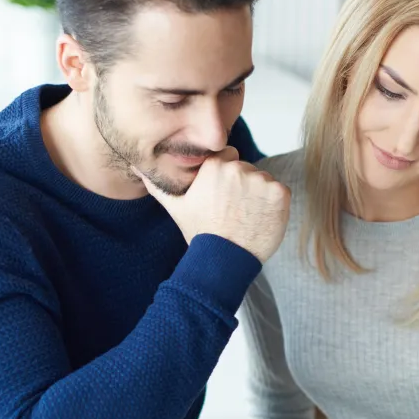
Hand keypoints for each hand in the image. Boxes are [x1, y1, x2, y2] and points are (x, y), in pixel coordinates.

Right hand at [137, 147, 289, 262]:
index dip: (227, 177)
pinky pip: (280, 192)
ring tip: (246, 218)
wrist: (223, 261)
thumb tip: (137, 166)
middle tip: (234, 211)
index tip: (223, 196)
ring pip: (264, 182)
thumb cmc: (200, 233)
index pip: (229, 157)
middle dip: (244, 187)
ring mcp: (261, 181)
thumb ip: (157, 182)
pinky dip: (275, 206)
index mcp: (214, 165)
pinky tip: (260, 220)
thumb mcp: (174, 206)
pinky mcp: (280, 194)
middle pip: (248, 170)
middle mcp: (238, 168)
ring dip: (260, 197)